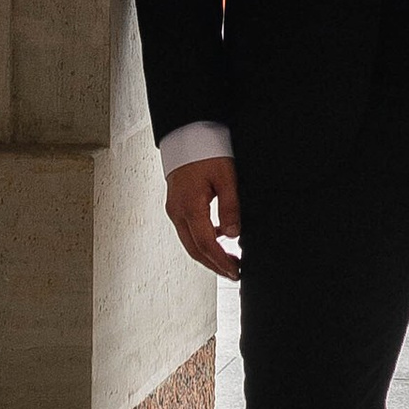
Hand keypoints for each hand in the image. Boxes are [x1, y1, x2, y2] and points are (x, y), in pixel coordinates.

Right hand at [164, 155, 241, 280]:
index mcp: (189, 206)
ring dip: (208, 255)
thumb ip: (230, 206)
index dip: (221, 261)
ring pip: (189, 242)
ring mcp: (174, 209)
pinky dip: (202, 241)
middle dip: (214, 265)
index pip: (205, 244)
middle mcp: (177, 211)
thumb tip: (233, 234)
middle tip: (233, 273)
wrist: (186, 135)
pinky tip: (218, 238)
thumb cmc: (206, 152)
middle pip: (194, 250)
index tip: (235, 271)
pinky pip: (188, 231)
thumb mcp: (226, 176)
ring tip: (229, 260)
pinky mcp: (175, 205)